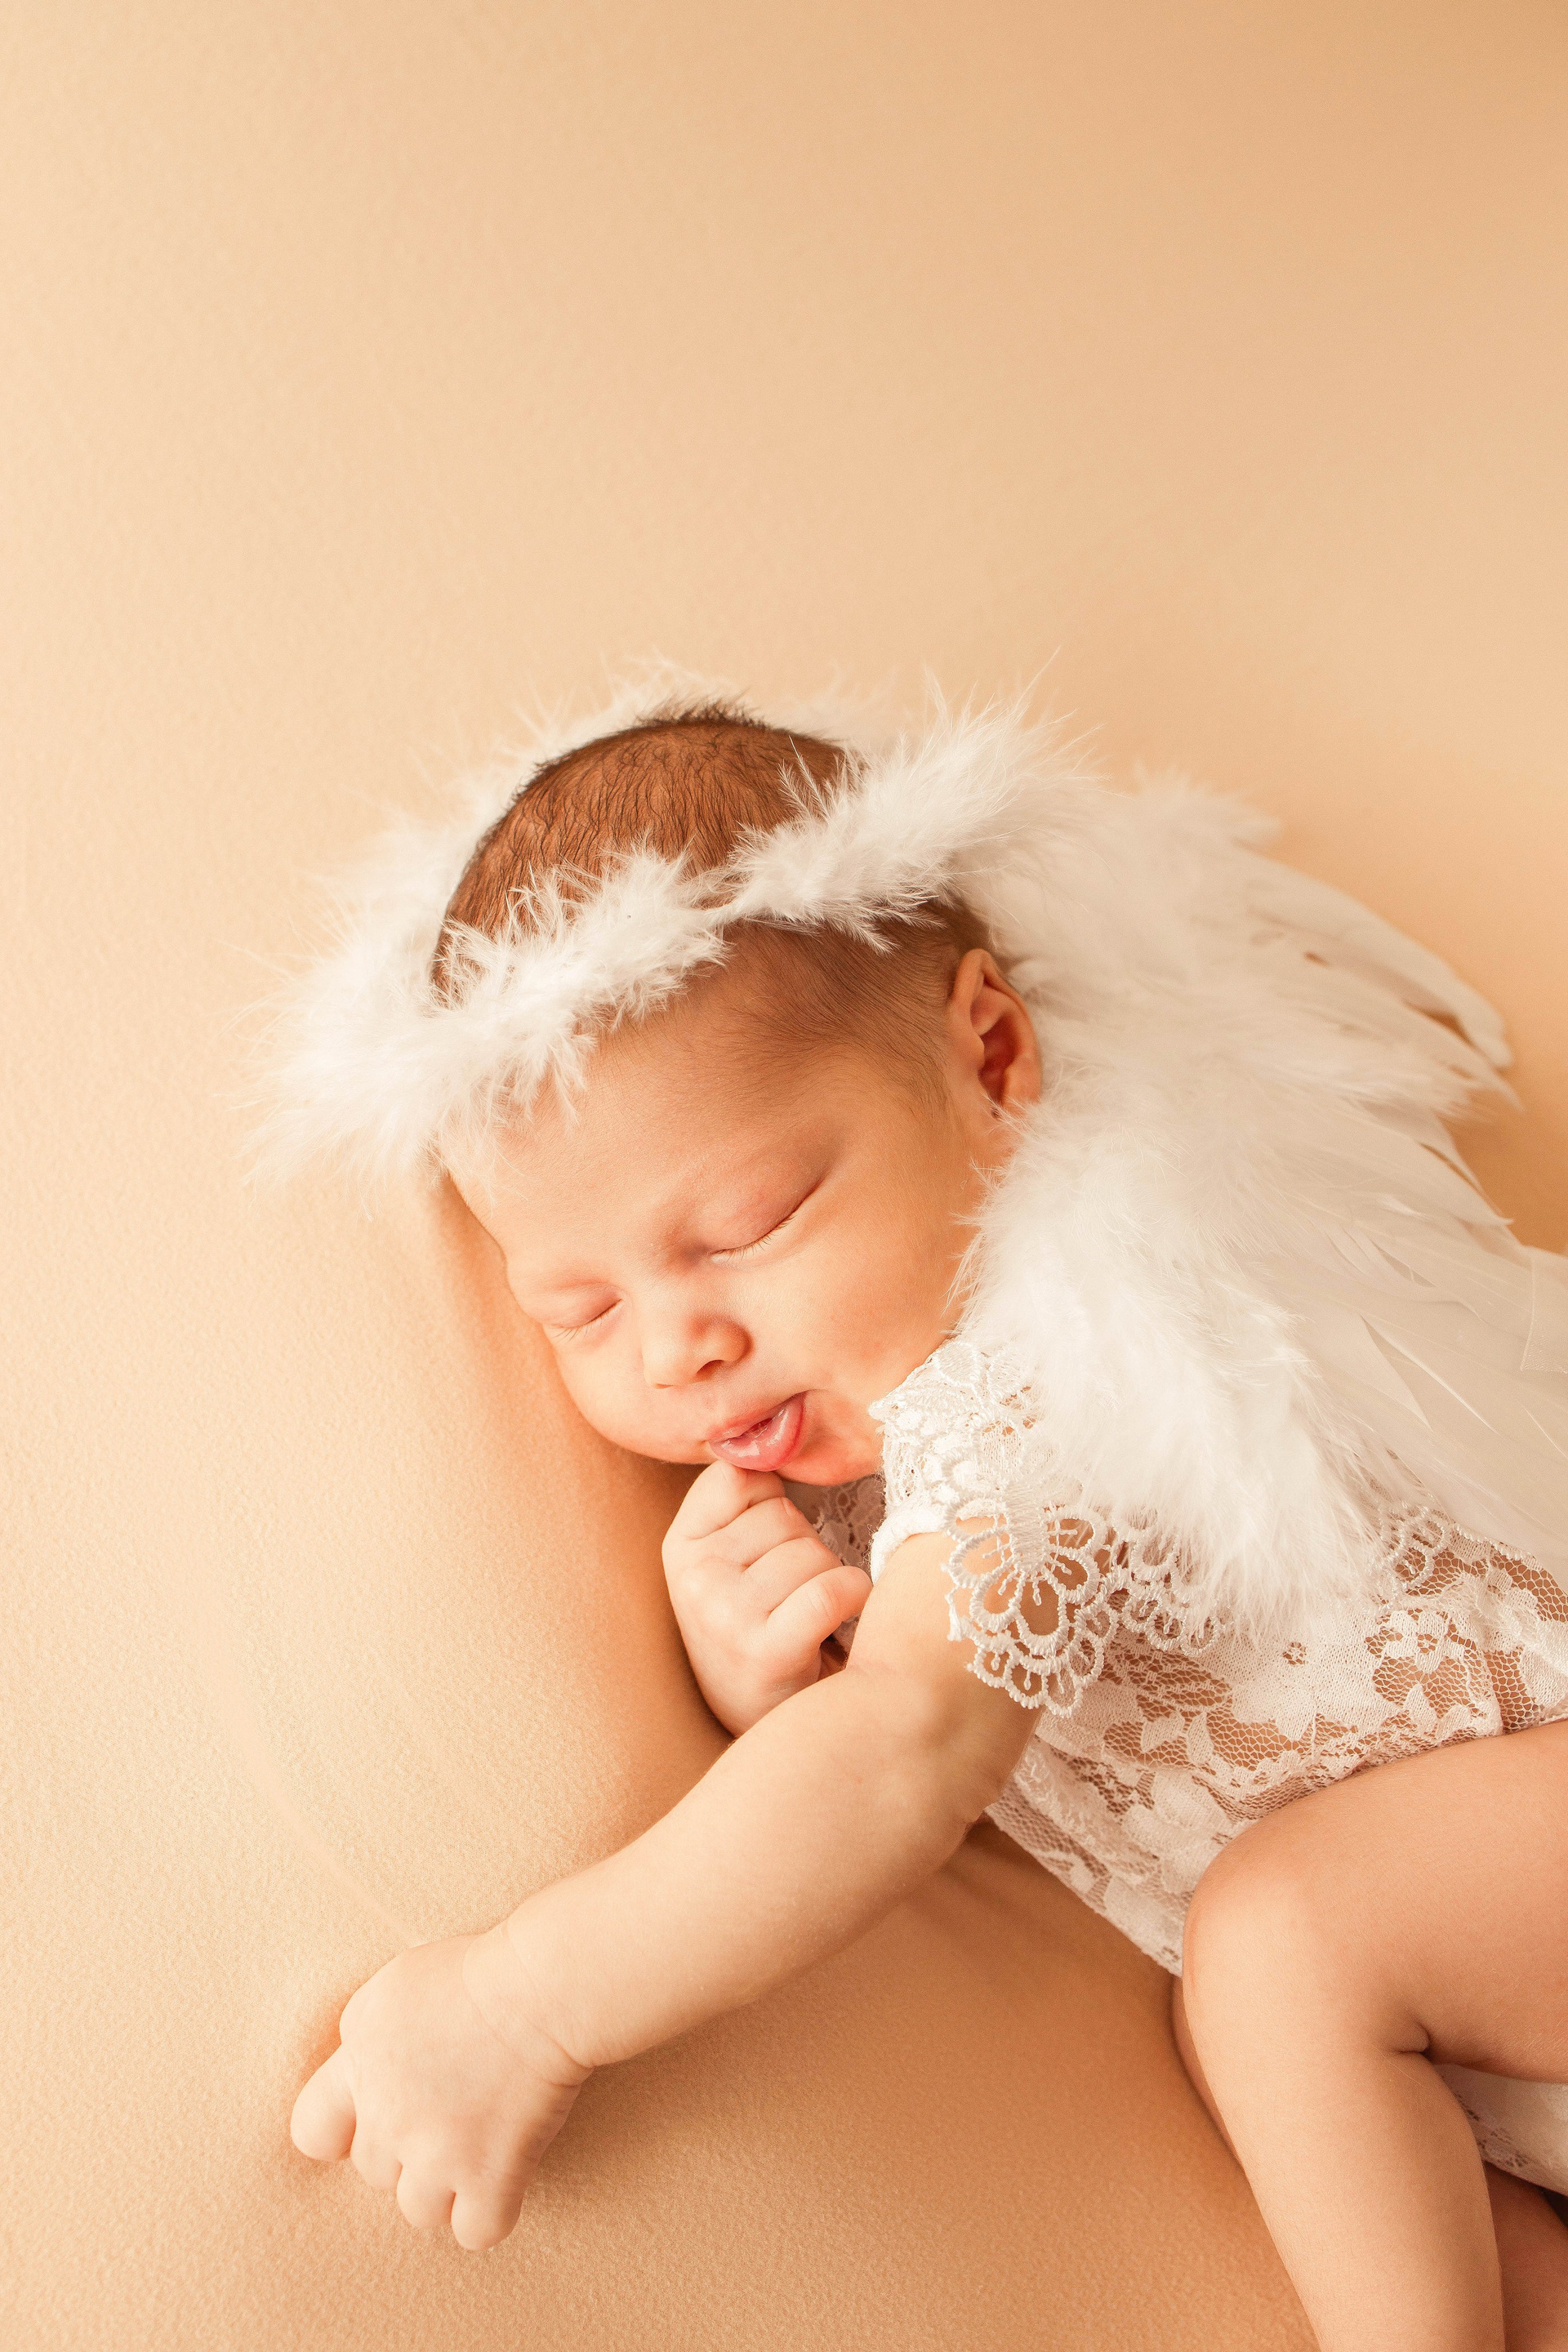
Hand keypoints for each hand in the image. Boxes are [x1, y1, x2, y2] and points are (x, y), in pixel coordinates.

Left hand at [290, 1928, 589, 2249]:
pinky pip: (476, 2231)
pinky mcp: (490, 2177)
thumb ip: (364, 2034)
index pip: (312, 2131)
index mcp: (361, 2064)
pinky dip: (490, 2213)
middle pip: (375, 2171)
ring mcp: (438, 2155)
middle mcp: (389, 2118)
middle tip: (452, 2108)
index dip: (341, 2132)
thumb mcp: (396, 1985)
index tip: (372, 2118)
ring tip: (476, 2143)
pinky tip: (505, 2176)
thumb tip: (362, 2069)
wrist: (540, 1989)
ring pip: (420, 2210)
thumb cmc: (477, 1972)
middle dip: (406, 2149)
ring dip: (445, 2187)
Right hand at [662, 1463, 872, 1734]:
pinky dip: (852, 1600)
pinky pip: (833, 1588)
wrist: (776, 1730)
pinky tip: (836, 1625)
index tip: (768, 1551)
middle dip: (804, 1549)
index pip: (743, 1474)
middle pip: (785, 1515)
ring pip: (814, 1552)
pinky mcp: (764, 1651)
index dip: (773, 1507)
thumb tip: (783, 1415)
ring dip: (826, 1581)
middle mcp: (691, 1577)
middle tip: (788, 1600)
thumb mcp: (732, 1560)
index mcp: (679, 1545)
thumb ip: (746, 1495)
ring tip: (804, 1621)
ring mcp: (723, 1615)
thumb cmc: (765, 1628)